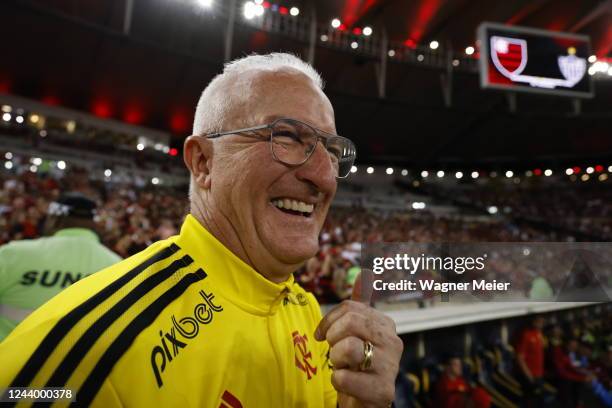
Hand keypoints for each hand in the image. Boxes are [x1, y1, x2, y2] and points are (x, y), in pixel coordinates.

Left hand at [315, 273, 402, 406]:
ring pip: (348, 348)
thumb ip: (359, 306)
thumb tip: (365, 272)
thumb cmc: (357, 365)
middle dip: (334, 338)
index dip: (329, 320)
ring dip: (336, 360)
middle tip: (336, 352)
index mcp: (385, 324)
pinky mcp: (383, 391)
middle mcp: (392, 341)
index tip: (322, 334)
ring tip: (345, 368)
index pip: (350, 307)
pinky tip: (347, 385)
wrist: (365, 401)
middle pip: (351, 322)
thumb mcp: (356, 333)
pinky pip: (344, 377)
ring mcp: (390, 366)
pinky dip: (338, 381)